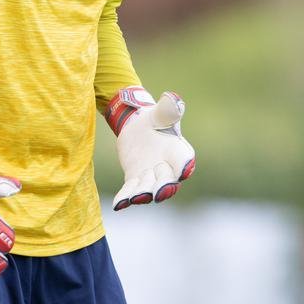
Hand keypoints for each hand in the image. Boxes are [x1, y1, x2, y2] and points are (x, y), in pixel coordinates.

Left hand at [105, 87, 195, 210]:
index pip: (184, 160)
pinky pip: (130, 190)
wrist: (137, 126)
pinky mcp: (134, 179)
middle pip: (168, 181)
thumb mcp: (161, 112)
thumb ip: (168, 109)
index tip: (184, 171)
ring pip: (148, 188)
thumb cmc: (155, 118)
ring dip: (143, 194)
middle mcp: (167, 167)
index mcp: (177, 150)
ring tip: (136, 197)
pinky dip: (125, 197)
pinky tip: (118, 205)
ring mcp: (150, 176)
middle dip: (164, 188)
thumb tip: (172, 98)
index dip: (185, 165)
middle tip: (159, 193)